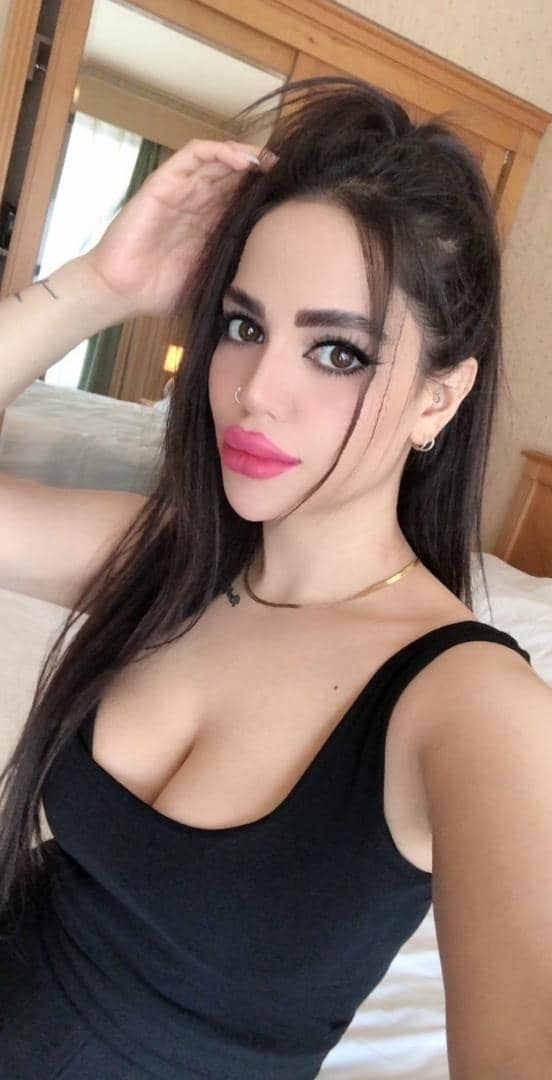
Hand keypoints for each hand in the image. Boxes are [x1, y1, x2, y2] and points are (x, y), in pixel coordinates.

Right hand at [82, 138, 276, 319]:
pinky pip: (193, 156)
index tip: (292, 195)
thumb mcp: (212, 278)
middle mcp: (198, 202)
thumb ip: (235, 269)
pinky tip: (242, 160)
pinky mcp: (164, 183)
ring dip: (245, 154)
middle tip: (287, 171)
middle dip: (262, 169)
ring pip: (218, 158)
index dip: (266, 191)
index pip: (243, 196)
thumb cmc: (163, 291)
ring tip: (268, 161)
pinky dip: (218, 151)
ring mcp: (182, 190)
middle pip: (235, 173)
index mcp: (211, 223)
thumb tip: (274, 278)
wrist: (124, 292)